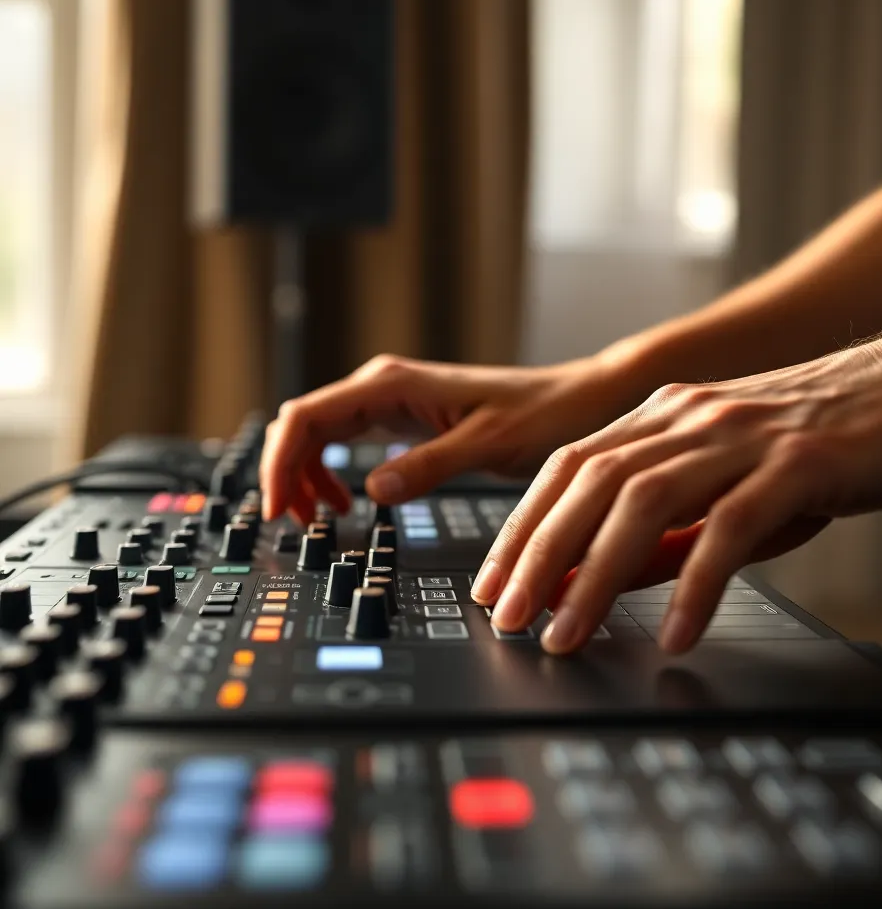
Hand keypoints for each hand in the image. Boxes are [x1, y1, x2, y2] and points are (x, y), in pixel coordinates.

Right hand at [259, 351, 646, 524]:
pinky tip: (347, 501)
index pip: (305, 417)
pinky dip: (331, 470)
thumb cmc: (544, 415)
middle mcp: (384, 386)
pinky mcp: (406, 417)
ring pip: (321, 431)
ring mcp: (392, 400)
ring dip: (305, 472)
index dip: (279, 463)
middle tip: (293, 523)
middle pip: (302, 423)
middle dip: (285, 471)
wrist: (578, 401)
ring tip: (317, 517)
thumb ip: (428, 466)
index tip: (277, 508)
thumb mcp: (487, 445)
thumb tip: (371, 492)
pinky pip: (348, 439)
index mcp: (392, 385)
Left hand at [476, 319, 881, 654]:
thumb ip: (671, 522)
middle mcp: (692, 416)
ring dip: (594, 574)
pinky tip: (676, 631)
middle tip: (506, 618)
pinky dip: (695, 582)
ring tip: (566, 635)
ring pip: (643, 501)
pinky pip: (732, 526)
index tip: (493, 581)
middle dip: (536, 554)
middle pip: (589, 483)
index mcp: (667, 415)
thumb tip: (608, 577)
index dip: (523, 525)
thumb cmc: (828, 433)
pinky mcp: (801, 461)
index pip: (570, 467)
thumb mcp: (732, 473)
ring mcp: (743, 436)